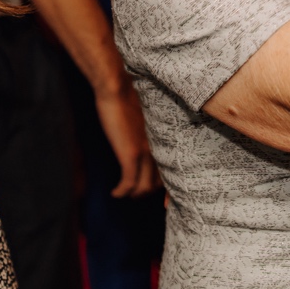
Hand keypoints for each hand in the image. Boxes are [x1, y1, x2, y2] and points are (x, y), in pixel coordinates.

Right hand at [96, 80, 161, 197]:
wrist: (118, 87)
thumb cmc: (130, 97)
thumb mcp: (147, 118)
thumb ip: (151, 132)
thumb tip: (147, 140)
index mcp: (166, 139)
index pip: (175, 170)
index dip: (170, 189)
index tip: (165, 201)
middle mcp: (161, 148)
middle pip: (161, 183)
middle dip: (149, 192)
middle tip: (137, 193)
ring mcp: (147, 152)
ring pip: (144, 187)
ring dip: (134, 194)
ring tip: (125, 193)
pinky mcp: (131, 154)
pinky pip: (128, 183)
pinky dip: (121, 192)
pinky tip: (115, 193)